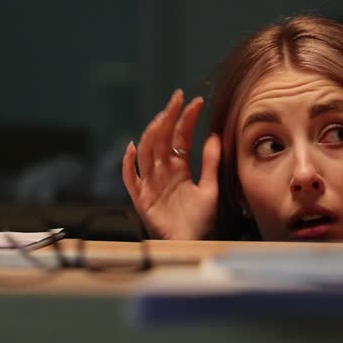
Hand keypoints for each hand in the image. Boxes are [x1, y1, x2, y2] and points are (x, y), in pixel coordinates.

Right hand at [121, 90, 220, 239]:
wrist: (193, 244)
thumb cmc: (202, 221)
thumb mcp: (210, 188)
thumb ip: (210, 163)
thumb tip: (214, 135)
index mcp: (179, 168)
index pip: (180, 137)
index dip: (186, 120)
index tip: (196, 102)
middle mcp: (163, 172)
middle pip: (161, 139)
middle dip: (168, 117)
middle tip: (176, 98)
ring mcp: (151, 183)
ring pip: (147, 152)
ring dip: (153, 133)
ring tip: (162, 116)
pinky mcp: (141, 198)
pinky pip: (130, 178)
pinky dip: (128, 163)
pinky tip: (133, 148)